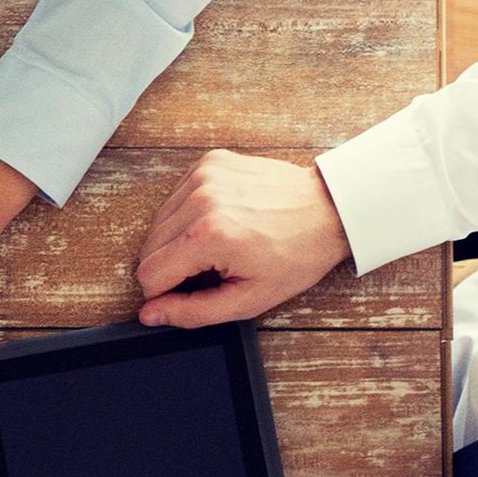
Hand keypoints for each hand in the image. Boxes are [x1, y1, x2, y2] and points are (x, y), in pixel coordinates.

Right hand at [134, 150, 351, 328]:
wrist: (329, 209)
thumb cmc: (298, 253)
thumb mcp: (250, 299)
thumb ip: (193, 312)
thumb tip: (152, 314)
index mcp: (207, 237)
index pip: (149, 274)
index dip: (166, 292)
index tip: (193, 289)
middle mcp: (200, 200)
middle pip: (148, 248)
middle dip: (173, 266)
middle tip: (211, 268)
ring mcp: (203, 177)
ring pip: (158, 223)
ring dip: (179, 239)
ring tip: (218, 242)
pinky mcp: (208, 163)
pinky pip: (175, 198)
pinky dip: (189, 214)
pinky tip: (219, 219)